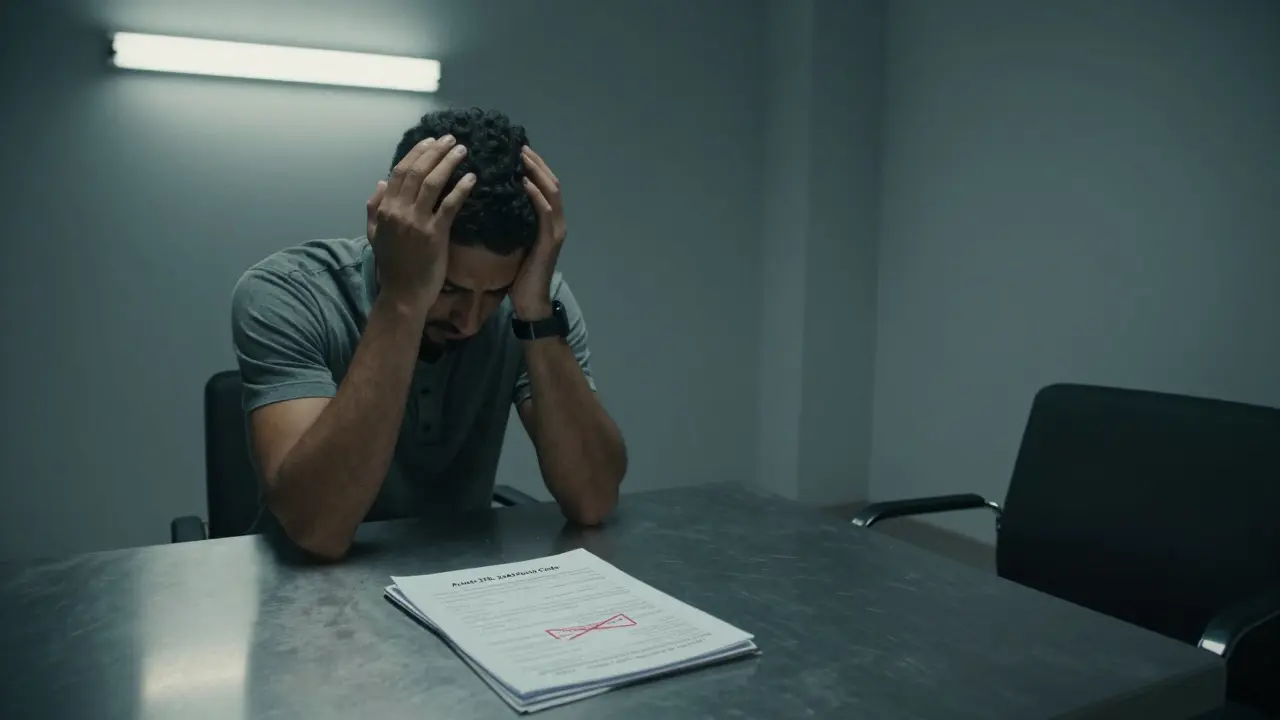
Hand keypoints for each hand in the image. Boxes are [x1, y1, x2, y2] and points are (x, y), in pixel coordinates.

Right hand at [365, 135, 474, 306]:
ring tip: (462, 150)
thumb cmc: (393, 265)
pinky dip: (461, 188)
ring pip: (433, 183)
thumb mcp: (374, 234)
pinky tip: (471, 178)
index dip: (416, 153)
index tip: (431, 141)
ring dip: (448, 162)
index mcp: (385, 208)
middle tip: (451, 139)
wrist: (403, 293)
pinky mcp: (434, 234)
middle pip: (417, 172)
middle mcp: (399, 211)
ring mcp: (416, 222)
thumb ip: (374, 207)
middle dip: (435, 151)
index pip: (400, 172)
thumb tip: (381, 181)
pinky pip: (449, 205)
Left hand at [511, 146, 566, 318]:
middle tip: (518, 145)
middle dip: (536, 162)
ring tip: (522, 156)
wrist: (530, 302)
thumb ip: (509, 221)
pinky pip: (545, 212)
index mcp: (547, 220)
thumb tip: (490, 201)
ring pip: (551, 192)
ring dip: (537, 172)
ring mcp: (556, 230)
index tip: (517, 149)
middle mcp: (556, 221)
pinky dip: (536, 195)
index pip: (544, 185)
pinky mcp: (550, 240)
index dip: (534, 166)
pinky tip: (524, 183)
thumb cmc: (519, 275)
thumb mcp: (512, 241)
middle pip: (550, 182)